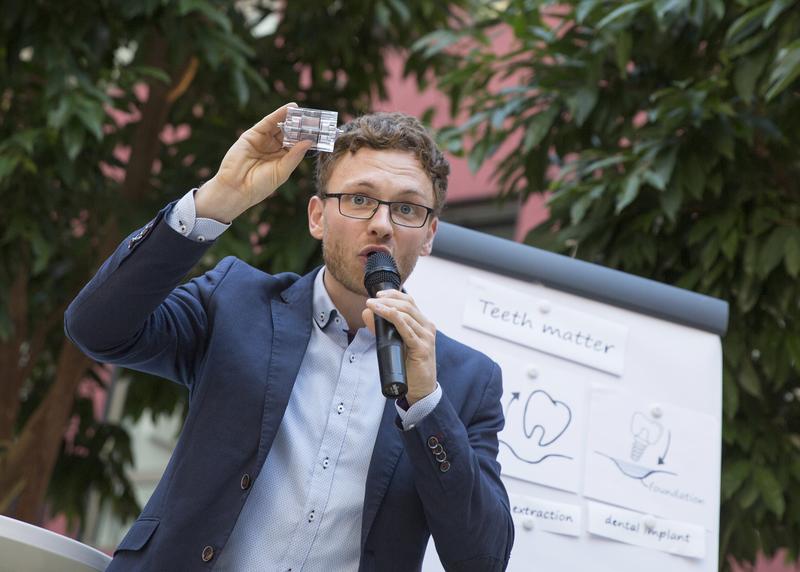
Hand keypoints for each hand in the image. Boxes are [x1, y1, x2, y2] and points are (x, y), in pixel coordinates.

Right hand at [195, 102, 312, 222]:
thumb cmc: (259, 186)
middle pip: (289, 133)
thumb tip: (309, 141)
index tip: (321, 131)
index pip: (297, 144)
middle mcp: (273, 148)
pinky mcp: (252, 135)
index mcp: (282, 159)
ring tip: (305, 111)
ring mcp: (263, 140)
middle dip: (301, 125)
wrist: (236, 189)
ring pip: (280, 125)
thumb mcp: (282, 171)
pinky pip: (268, 122)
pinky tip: (290, 108)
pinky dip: (278, 114)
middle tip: (316, 118)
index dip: (308, 137)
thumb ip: (294, 155)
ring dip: (292, 117)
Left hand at [363, 290, 436, 404]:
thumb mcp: (393, 343)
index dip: (393, 294)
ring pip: (407, 314)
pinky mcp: (422, 348)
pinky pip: (407, 329)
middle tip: (371, 300)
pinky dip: (395, 319)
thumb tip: (367, 312)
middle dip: (388, 299)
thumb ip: (381, 328)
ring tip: (372, 306)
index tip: (377, 294)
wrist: (421, 388)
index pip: (409, 301)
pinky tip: (385, 314)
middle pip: (408, 305)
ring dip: (387, 307)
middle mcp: (427, 327)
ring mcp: (426, 337)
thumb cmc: (409, 365)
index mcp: (422, 323)